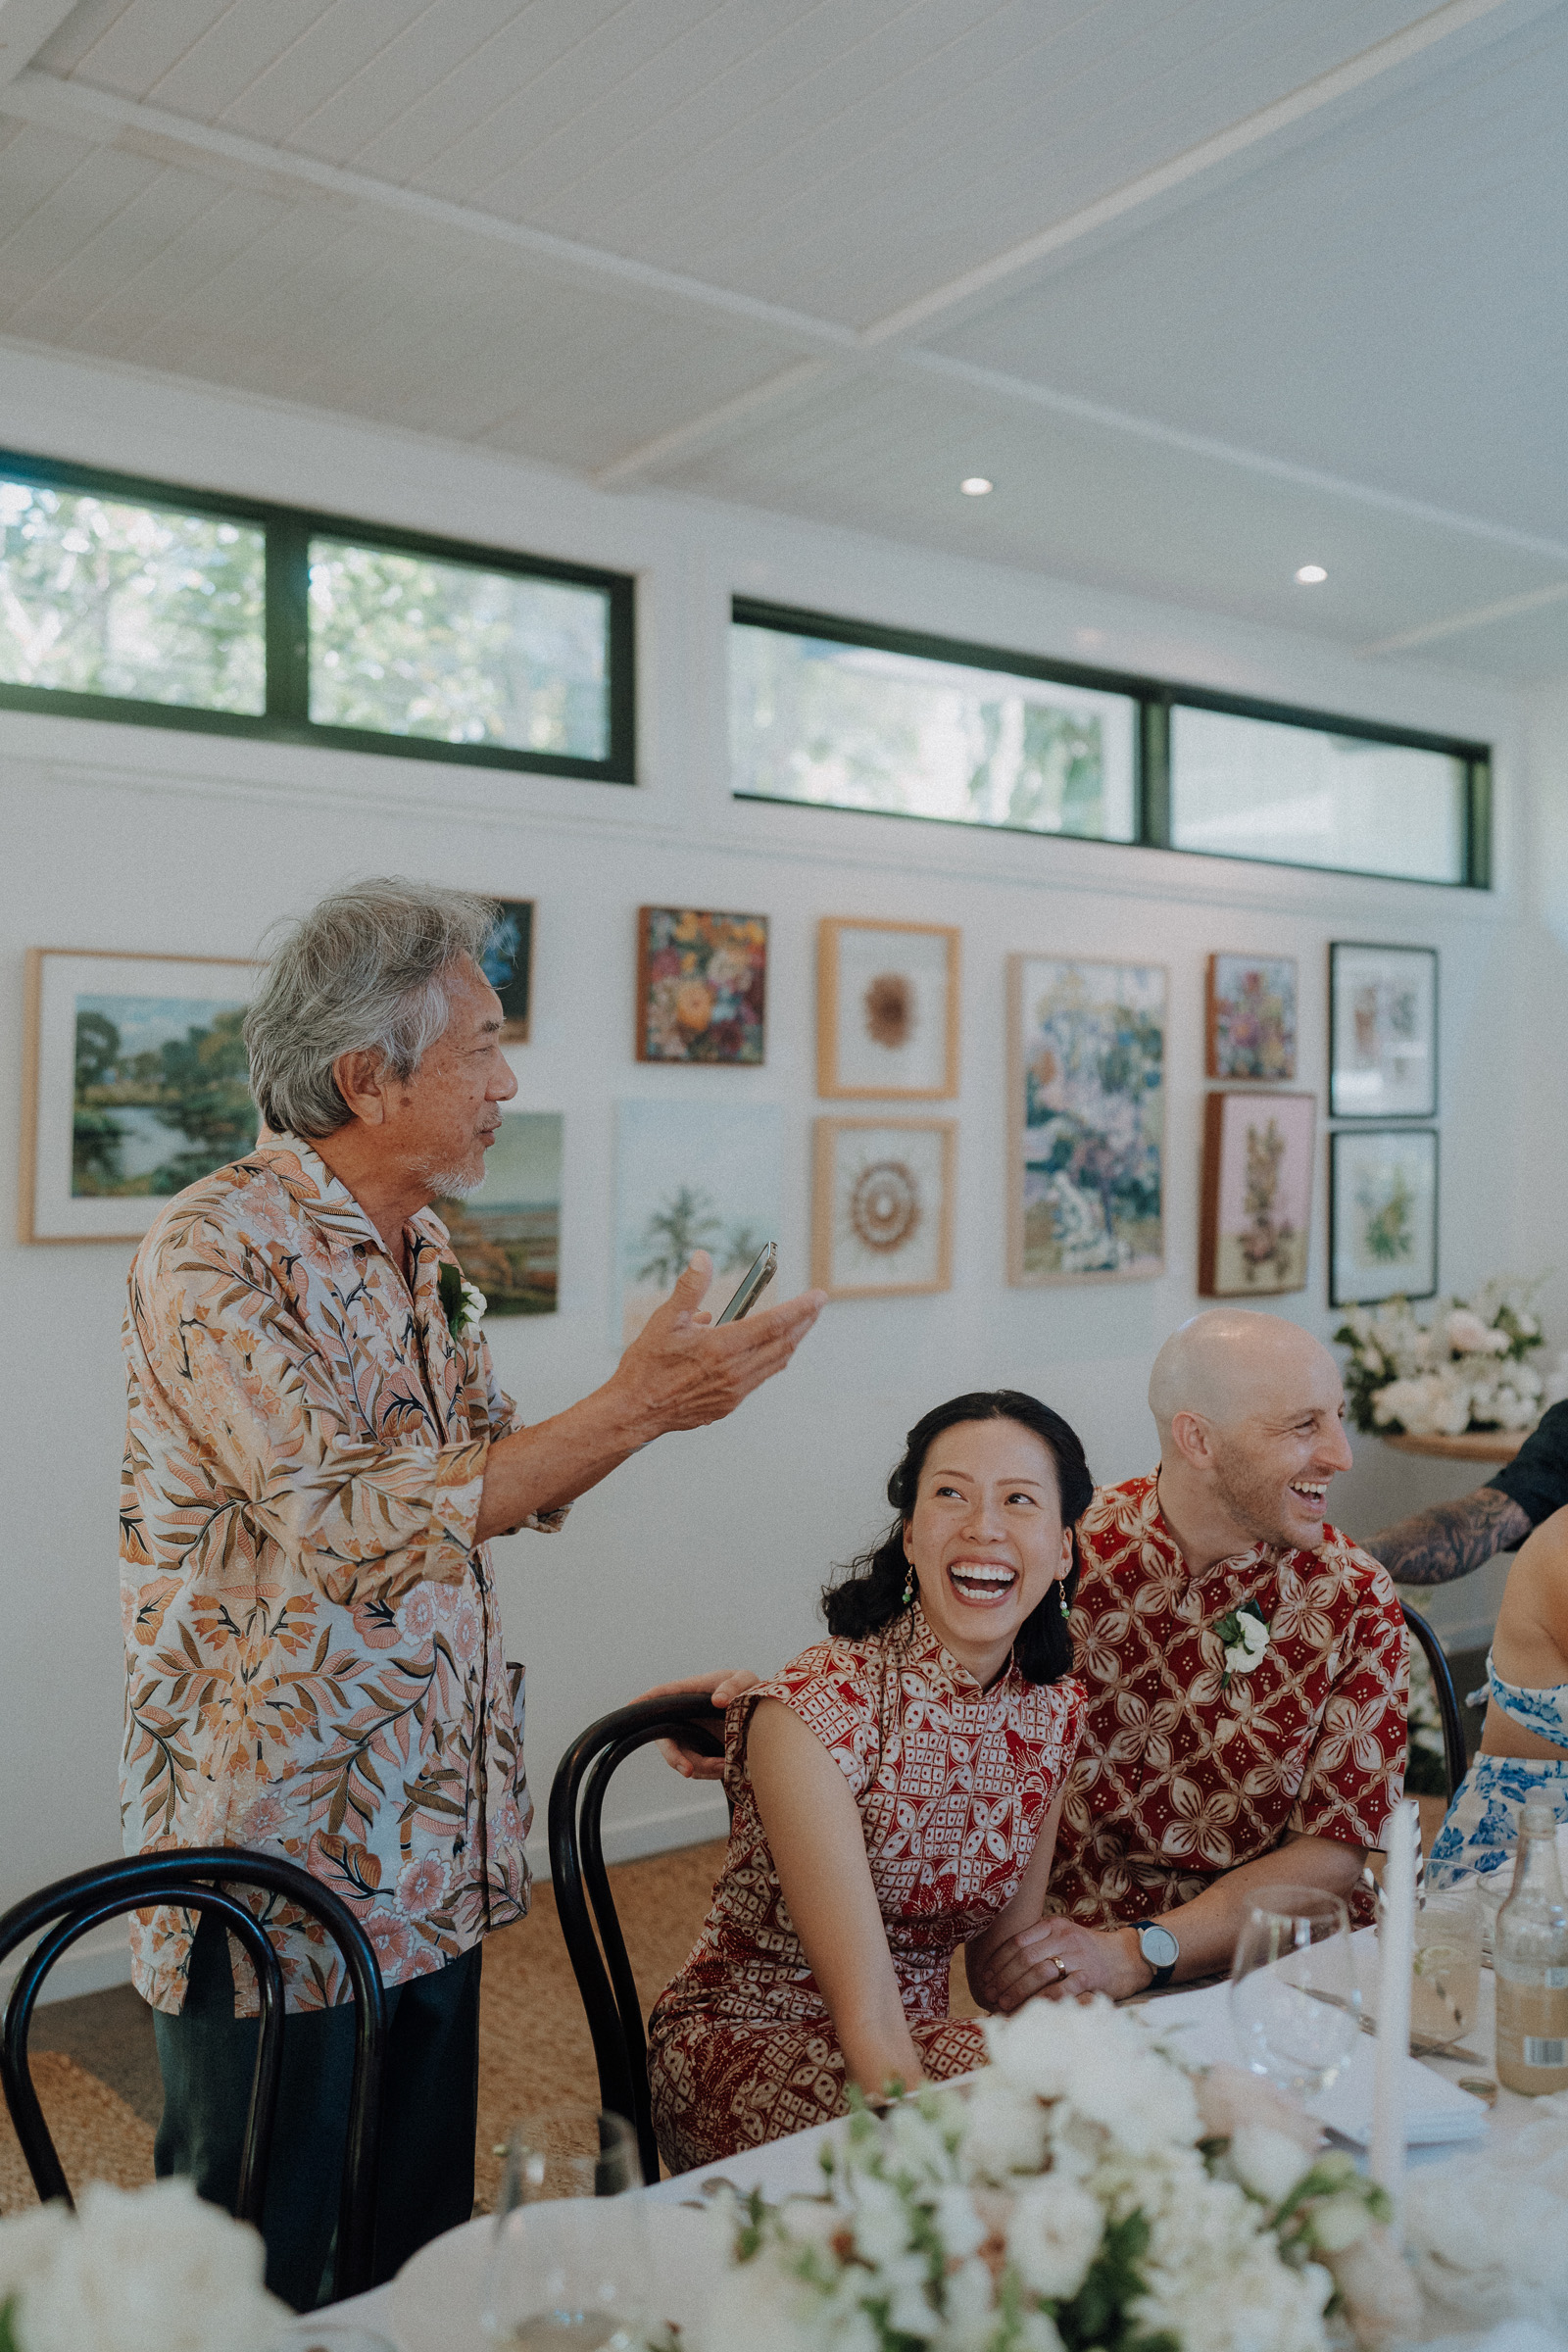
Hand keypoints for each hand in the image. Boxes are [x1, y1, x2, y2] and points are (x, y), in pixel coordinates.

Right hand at [611, 1253, 824, 1443]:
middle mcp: (735, 1371)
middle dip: (804, 1322)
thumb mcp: (664, 1320)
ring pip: (776, 1362)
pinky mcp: (729, 1403)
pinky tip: (771, 1350)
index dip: (800, 1309)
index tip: (818, 1296)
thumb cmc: (647, 1365)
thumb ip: (689, 1287)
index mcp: (723, 1347)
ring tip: (802, 1324)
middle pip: (783, 1343)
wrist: (636, 1411)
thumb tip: (703, 1258)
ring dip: (792, 1341)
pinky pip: (761, 1377)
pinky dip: (773, 1359)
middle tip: (817, 1306)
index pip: (774, 1323)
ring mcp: (735, 1390)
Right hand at [639, 1670, 759, 1779]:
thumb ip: (733, 1685)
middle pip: (666, 1737)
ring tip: (725, 1765)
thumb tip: (718, 1700)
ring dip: (702, 1767)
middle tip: (689, 1770)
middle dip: (675, 1757)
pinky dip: (710, 1771)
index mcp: (689, 1692)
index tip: (630, 1706)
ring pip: (683, 1758)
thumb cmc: (746, 1689)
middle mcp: (683, 1715)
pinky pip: (698, 1767)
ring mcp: (689, 1735)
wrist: (759, 1713)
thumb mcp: (744, 1680)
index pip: (661, 1694)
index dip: (644, 1701)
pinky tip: (727, 1767)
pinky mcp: (701, 1751)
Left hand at [972, 1919, 1148, 2010]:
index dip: (997, 1960)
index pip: (1017, 1941)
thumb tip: (1001, 1968)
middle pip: (1024, 1958)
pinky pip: (1061, 1989)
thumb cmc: (1087, 1952)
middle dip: (1003, 1978)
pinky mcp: (1090, 1977)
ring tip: (1003, 2004)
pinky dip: (1041, 2001)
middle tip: (989, 1994)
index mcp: (1054, 1925)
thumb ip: (1038, 1945)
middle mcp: (1064, 1937)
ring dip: (1017, 1990)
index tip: (985, 1976)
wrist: (1127, 1958)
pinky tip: (1029, 2010)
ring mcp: (1078, 1956)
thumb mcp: (1063, 1937)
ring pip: (1039, 1972)